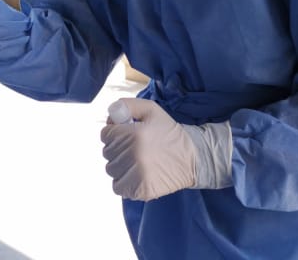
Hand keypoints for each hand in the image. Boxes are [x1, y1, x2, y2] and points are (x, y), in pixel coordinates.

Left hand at [100, 99, 233, 200]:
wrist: (192, 158)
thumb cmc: (168, 132)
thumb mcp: (151, 110)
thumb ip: (127, 106)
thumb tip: (110, 115)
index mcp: (134, 135)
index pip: (105, 134)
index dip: (114, 132)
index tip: (126, 134)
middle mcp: (134, 156)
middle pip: (107, 152)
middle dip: (118, 148)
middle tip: (135, 147)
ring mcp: (137, 176)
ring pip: (111, 170)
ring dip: (120, 165)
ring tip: (137, 161)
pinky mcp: (141, 191)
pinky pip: (118, 187)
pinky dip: (124, 181)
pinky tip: (137, 174)